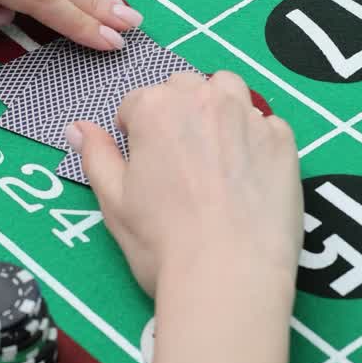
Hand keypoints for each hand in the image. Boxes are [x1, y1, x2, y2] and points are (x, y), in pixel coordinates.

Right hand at [68, 71, 302, 297]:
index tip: (144, 166)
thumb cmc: (161, 243)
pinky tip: (250, 177)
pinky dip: (256, 140)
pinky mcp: (284, 141)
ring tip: (215, 154)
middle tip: (179, 160)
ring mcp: (249, 116)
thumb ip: (96, 156)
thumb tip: (77, 127)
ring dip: (218, 109)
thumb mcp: (114, 201)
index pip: (136, 104)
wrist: (229, 275)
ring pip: (229, 91)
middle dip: (178, 113)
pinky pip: (267, 124)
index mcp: (155, 108)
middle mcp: (203, 99)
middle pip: (184, 87)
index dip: (135, 135)